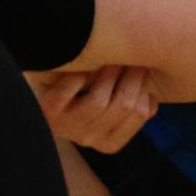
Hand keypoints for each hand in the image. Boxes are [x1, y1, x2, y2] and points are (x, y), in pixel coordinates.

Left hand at [34, 66, 156, 152]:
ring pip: (99, 102)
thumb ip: (134, 100)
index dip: (144, 83)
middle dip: (130, 74)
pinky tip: (83, 65)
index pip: (141, 112)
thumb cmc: (84, 90)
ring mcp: (67, 127)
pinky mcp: (48, 112)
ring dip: (108, 73)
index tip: (142, 63)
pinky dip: (78, 76)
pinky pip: (69, 92)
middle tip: (131, 53)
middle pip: (123, 104)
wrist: (44, 85)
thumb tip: (151, 100)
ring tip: (111, 57)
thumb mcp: (112, 97)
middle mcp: (89, 138)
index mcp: (110, 142)